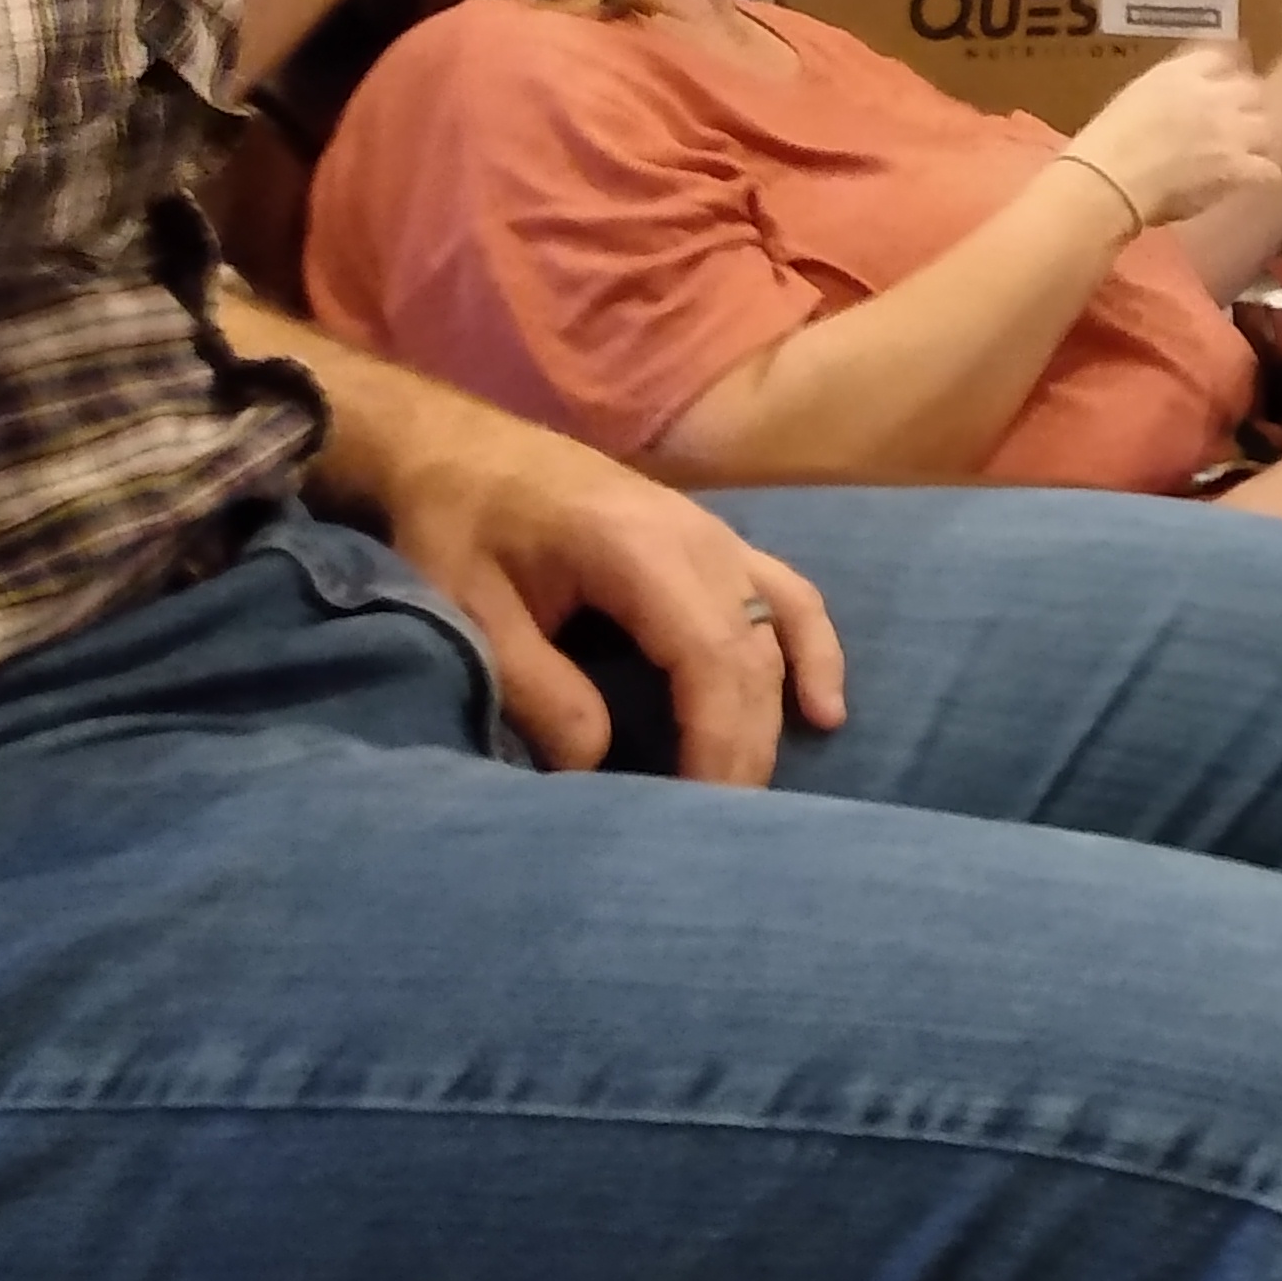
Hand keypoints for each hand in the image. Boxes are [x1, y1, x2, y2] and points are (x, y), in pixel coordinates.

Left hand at [360, 385, 846, 785]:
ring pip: (780, 630)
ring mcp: (716, 537)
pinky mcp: (715, 544)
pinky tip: (823, 712)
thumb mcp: (470, 607)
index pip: (710, 658)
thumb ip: (536, 686)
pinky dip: (813, 652)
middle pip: (754, 654)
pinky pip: (788, 597)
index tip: (701, 815)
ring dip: (778, 712)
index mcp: (640, 550)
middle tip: (724, 832)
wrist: (460, 449)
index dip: (717, 743)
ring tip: (759, 789)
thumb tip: (594, 768)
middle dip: (747, 748)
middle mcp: (700, 539)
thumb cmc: (458, 523)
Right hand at [1070, 46, 1280, 224]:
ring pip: (1264, 127)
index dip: (1225, 72)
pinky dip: (1261, 176)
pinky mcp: (1237, 166)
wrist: (1110, 178)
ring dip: (1255, 139)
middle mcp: (1212, 95)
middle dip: (1245, 106)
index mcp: (1180, 73)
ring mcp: (1230, 130)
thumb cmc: (1106, 143)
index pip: (1220, 57)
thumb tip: (1182, 100)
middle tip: (1233, 123)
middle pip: (1251, 89)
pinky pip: (1268, 170)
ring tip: (1243, 153)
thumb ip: (1166, 91)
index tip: (1224, 83)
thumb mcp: (1134, 97)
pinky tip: (1251, 180)